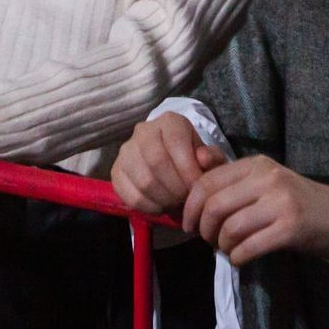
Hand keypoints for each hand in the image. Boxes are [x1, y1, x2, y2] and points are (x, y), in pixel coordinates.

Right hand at [112, 112, 226, 216]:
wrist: (174, 167)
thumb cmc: (194, 161)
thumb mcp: (210, 157)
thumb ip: (212, 158)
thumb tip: (203, 159)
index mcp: (170, 122)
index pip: (175, 142)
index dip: (188, 169)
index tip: (197, 187)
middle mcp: (144, 130)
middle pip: (157, 162)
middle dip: (176, 187)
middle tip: (186, 199)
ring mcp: (126, 151)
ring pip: (144, 180)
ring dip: (164, 199)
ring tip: (176, 203)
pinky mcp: (116, 172)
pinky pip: (130, 195)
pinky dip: (149, 206)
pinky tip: (160, 206)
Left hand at [182, 154, 328, 266]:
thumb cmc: (300, 203)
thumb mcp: (267, 183)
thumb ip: (234, 182)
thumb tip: (193, 187)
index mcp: (257, 165)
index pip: (207, 182)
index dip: (190, 207)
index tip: (189, 225)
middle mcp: (267, 179)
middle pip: (214, 205)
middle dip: (203, 229)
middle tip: (208, 241)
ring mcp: (281, 203)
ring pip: (230, 228)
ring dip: (222, 246)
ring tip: (228, 250)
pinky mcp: (291, 229)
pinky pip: (249, 247)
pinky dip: (238, 257)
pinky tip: (242, 258)